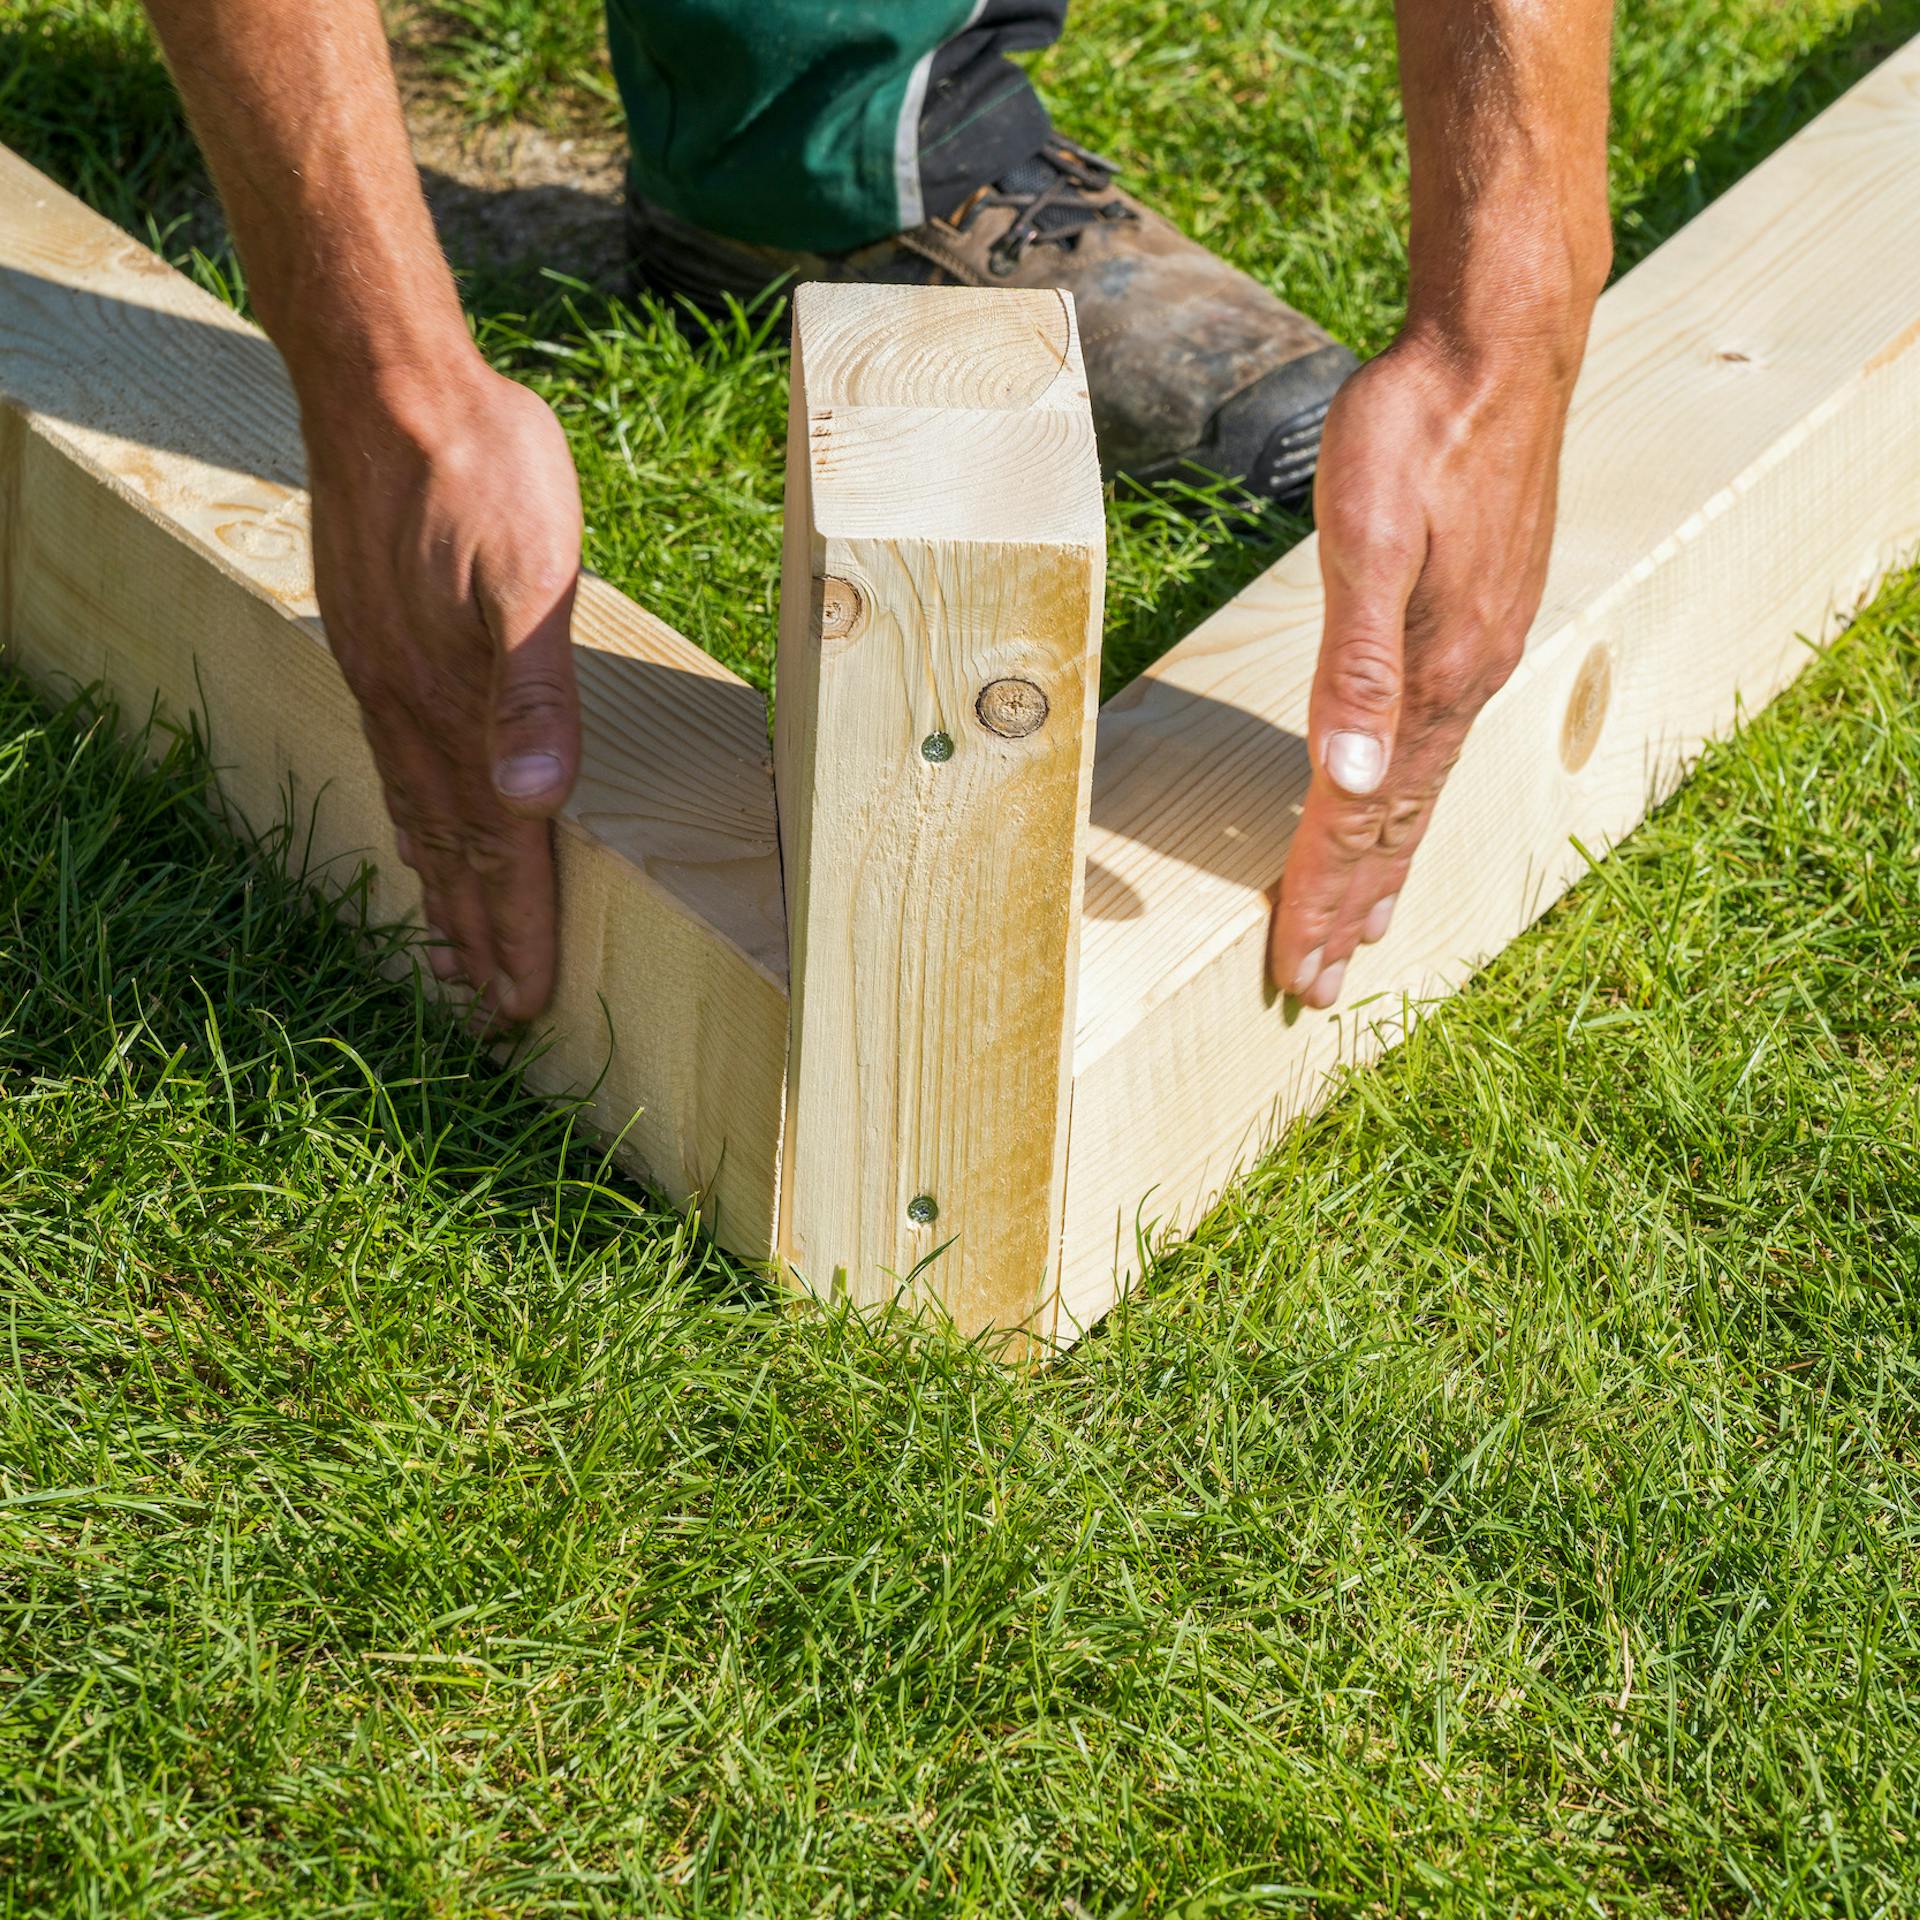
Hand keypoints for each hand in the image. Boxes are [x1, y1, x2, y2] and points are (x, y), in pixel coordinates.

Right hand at [305, 359, 583, 1022]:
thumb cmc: (481, 470)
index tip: (526, 1005)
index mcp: (457, 707)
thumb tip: (537, 801)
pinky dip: (411, 822)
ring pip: (419, 816)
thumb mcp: (531, 574)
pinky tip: (416, 829)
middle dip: (478, 938)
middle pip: (455, 854)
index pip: (501, 849)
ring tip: (452, 955)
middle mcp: (412, 709)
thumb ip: (535, 691)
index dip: (520, 930)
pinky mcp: (374, 645)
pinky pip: (395, 764)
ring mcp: (385, 679)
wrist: (387, 383)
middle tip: (489, 1015)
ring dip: (442, 891)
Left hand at [1268, 329, 1576, 1006]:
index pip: (1359, 816)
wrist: (1497, 345)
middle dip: (1350, 905)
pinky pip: (1438, 744)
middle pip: (1395, 824)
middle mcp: (1461, 680)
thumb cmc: (1415, 431)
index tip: (1295, 970)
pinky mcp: (1479, 622)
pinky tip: (1404, 805)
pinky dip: (1411, 802)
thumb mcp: (1366, 539)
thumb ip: (1355, 663)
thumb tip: (1352, 778)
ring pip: (1420, 790)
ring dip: (1383, 864)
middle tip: (1321, 986)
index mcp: (1430, 675)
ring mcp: (1477, 652)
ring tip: (1363, 926)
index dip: (1319, 895)